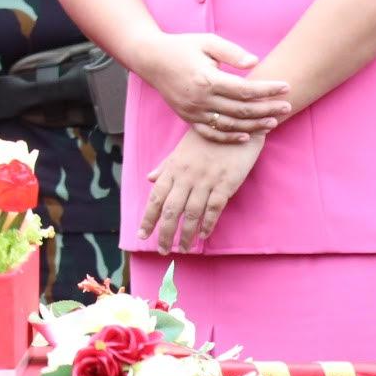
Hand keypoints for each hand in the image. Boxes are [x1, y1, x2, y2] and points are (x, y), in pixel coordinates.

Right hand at [133, 31, 288, 143]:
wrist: (151, 59)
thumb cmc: (182, 47)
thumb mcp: (207, 41)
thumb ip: (232, 52)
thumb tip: (255, 63)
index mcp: (206, 79)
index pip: (245, 90)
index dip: (268, 90)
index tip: (286, 86)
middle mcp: (200, 99)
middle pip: (242, 110)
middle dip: (268, 109)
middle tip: (288, 106)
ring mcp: (193, 111)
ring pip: (230, 125)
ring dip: (254, 126)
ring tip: (274, 121)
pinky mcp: (187, 117)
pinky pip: (211, 133)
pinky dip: (230, 137)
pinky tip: (247, 135)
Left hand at [139, 126, 266, 251]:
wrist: (233, 125)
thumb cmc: (206, 138)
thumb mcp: (180, 149)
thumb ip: (165, 166)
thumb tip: (149, 178)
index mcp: (173, 169)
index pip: (155, 197)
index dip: (148, 218)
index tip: (142, 234)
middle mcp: (186, 177)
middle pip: (171, 210)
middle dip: (165, 233)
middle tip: (162, 250)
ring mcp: (206, 181)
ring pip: (192, 214)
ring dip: (187, 234)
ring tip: (183, 249)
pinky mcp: (225, 185)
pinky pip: (214, 209)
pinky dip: (208, 224)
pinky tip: (204, 236)